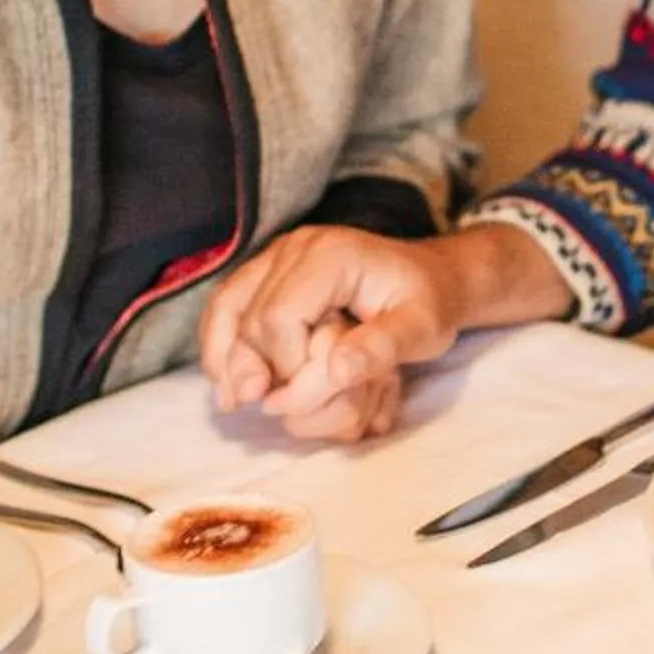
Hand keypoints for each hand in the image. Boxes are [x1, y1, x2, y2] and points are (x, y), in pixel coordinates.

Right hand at [197, 227, 458, 440]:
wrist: (431, 278)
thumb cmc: (428, 303)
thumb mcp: (423, 328)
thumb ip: (382, 348)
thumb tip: (334, 371)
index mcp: (331, 254)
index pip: (279, 318)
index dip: (287, 365)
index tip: (317, 389)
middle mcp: (295, 248)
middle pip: (248, 319)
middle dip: (259, 368)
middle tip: (279, 405)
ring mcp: (278, 256)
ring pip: (226, 310)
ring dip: (226, 360)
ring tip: (233, 403)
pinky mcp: (270, 272)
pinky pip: (228, 307)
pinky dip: (222, 345)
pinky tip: (227, 380)